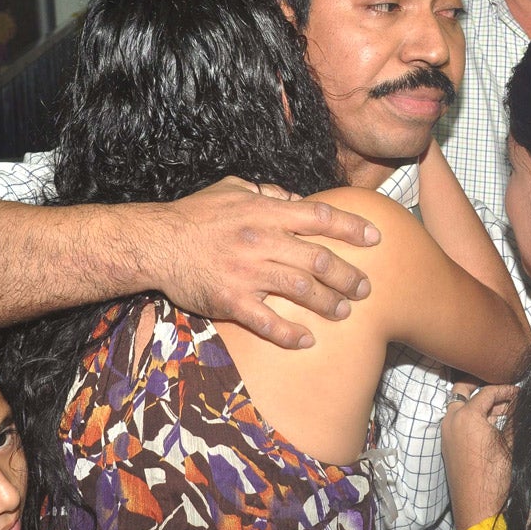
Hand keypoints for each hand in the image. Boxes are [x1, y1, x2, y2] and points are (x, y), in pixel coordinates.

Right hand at [155, 176, 379, 348]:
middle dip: (348, 275)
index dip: (352, 228)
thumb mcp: (232, 189)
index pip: (319, 217)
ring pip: (301, 289)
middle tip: (364, 287)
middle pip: (318, 258)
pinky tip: (306, 340)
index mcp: (264, 212)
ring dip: (328, 303)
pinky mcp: (230, 300)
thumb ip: (267, 194)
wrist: (155, 243)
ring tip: (344, 311)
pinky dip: (289, 332)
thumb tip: (296, 199)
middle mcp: (261, 241)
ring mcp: (247, 272)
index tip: (375, 238)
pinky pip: (267, 321)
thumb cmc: (194, 214)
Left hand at [443, 382, 516, 529]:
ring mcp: (446, 432)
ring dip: (477, 404)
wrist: (476, 504)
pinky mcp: (446, 444)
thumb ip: (514, 419)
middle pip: (462, 391)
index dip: (505, 390)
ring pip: (458, 406)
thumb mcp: (510, 444)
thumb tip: (521, 403)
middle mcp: (451, 419)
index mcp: (466, 415)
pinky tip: (489, 425)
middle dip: (481, 388)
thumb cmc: (495, 475)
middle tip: (501, 393)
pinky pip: (456, 421)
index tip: (519, 392)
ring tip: (501, 411)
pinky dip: (470, 417)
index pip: (486, 392)